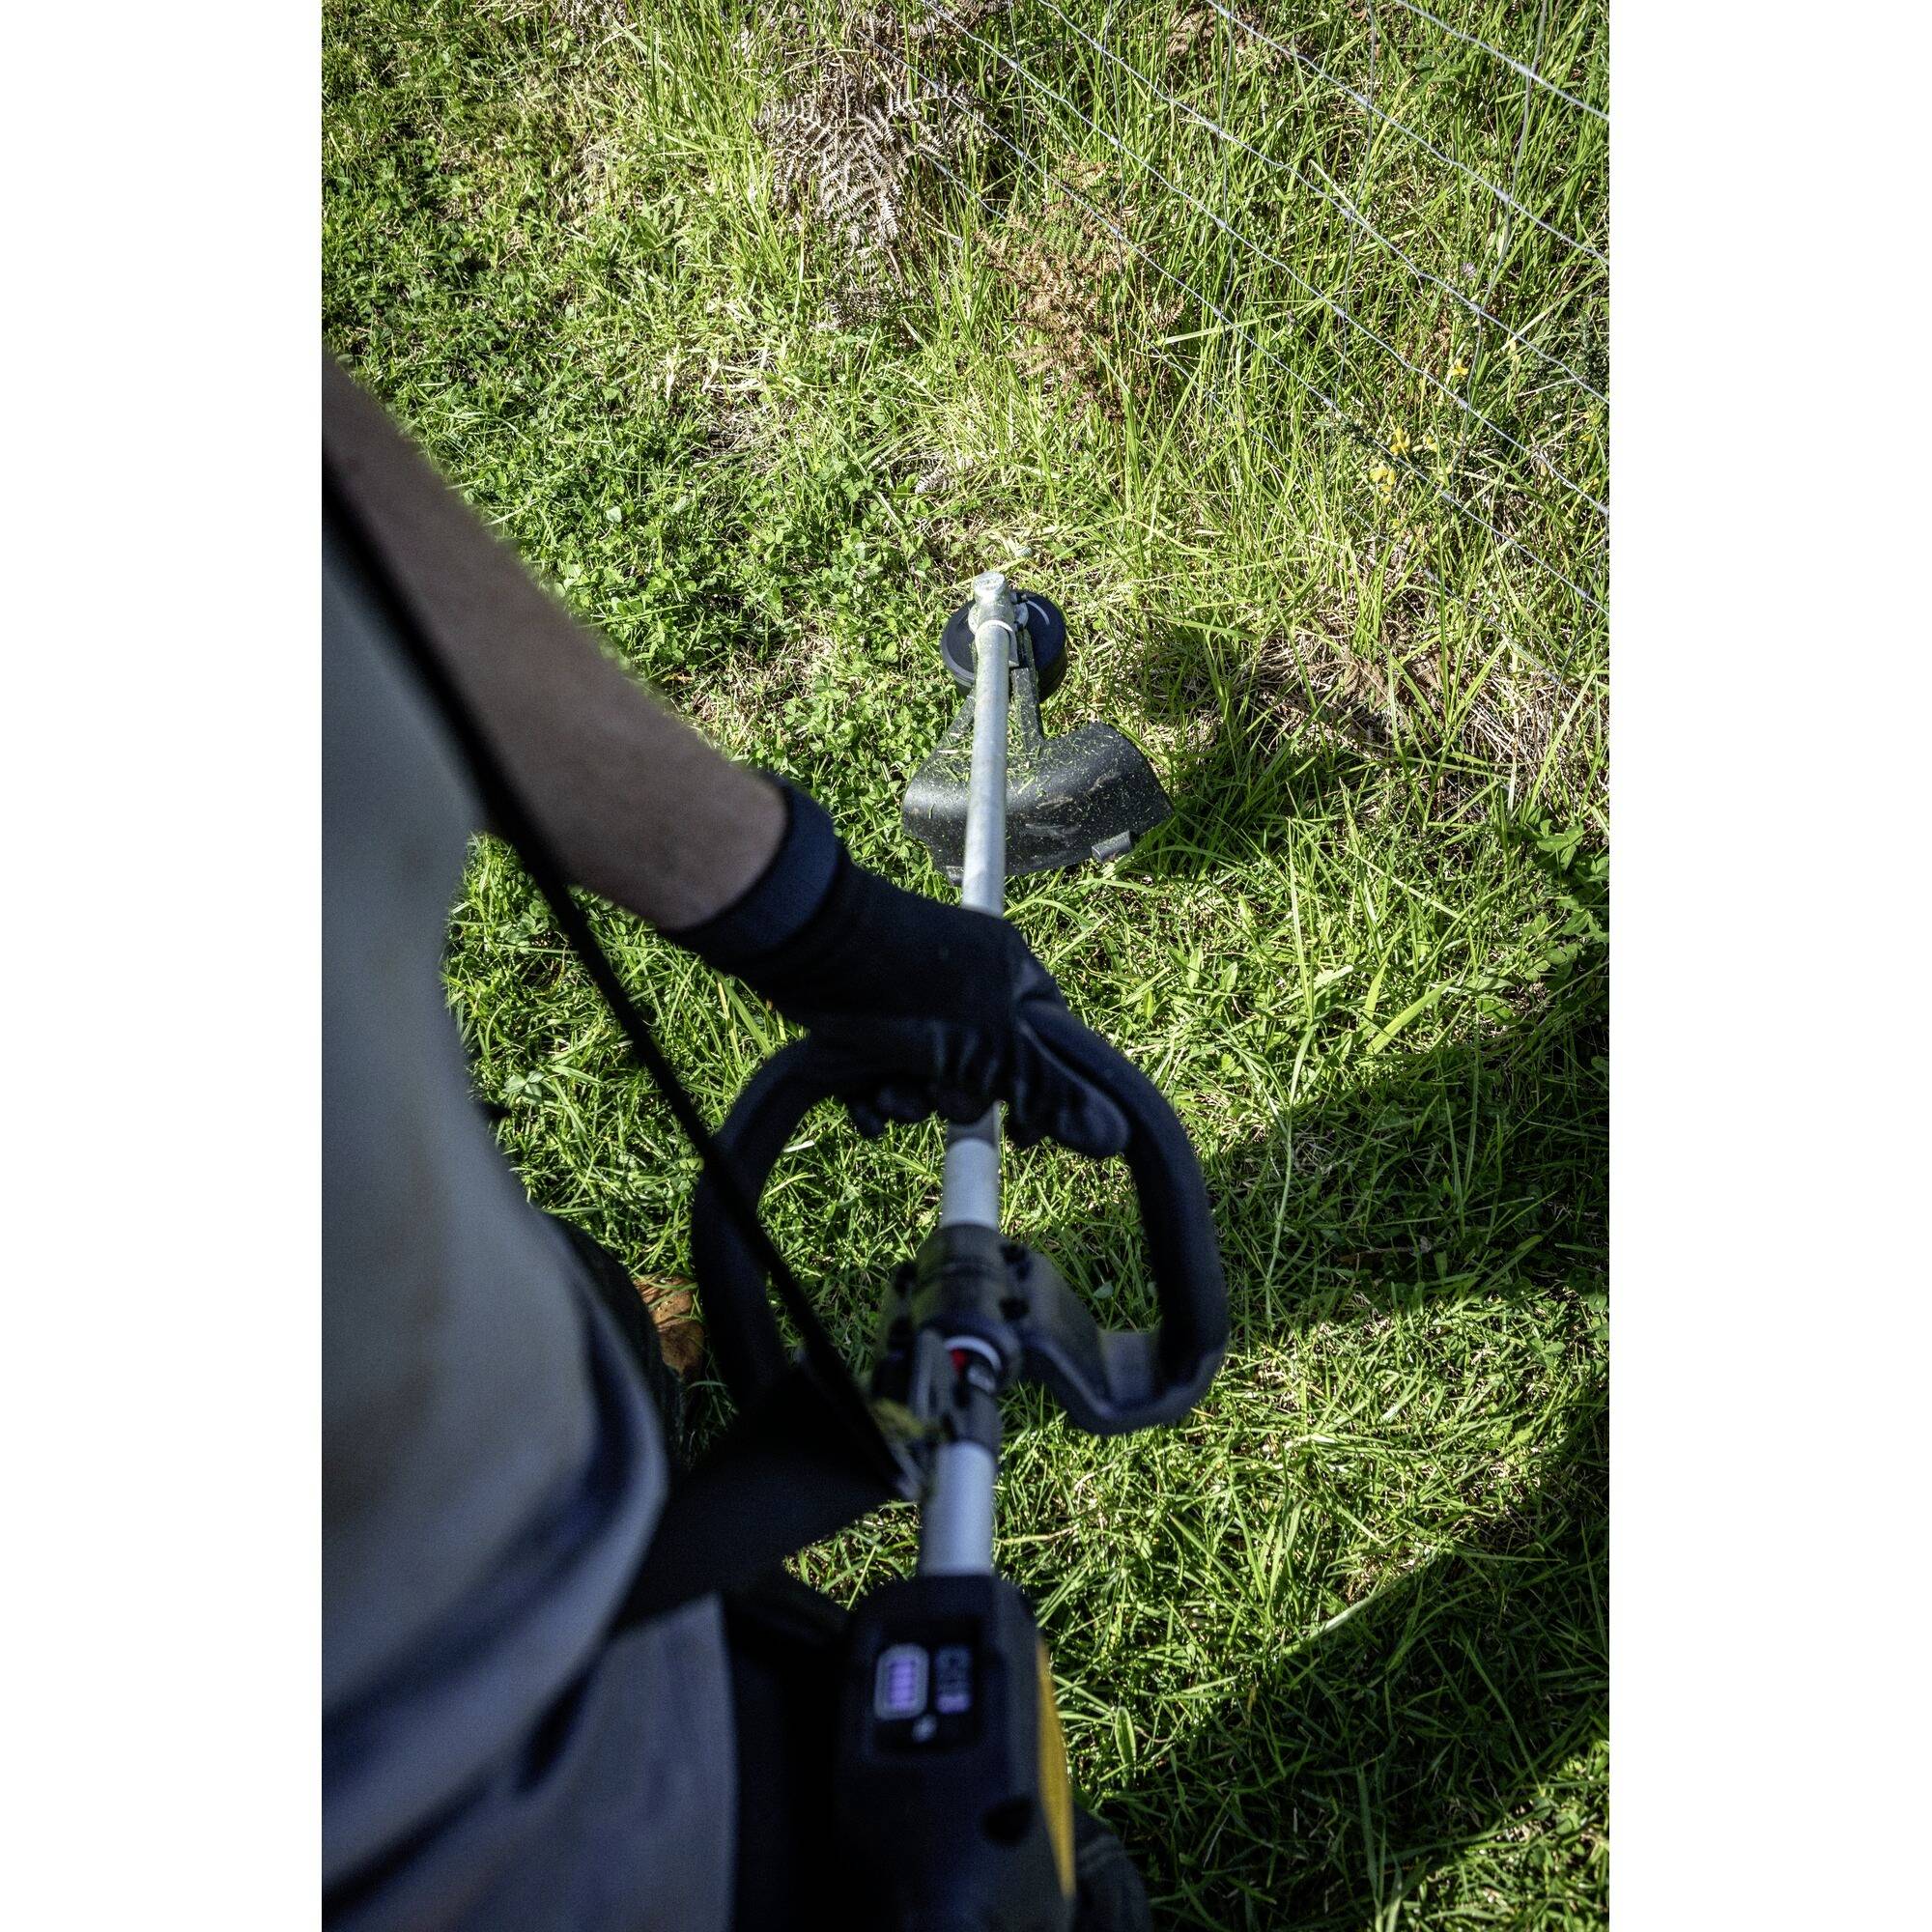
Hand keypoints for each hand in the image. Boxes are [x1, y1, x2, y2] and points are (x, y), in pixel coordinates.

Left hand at [667, 784, 1129, 1156]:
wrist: (805, 948)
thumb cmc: (909, 986)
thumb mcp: (991, 1046)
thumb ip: (1048, 1090)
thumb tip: (1112, 1137)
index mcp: (1009, 974)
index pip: (1048, 1040)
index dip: (1040, 1091)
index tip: (1025, 1133)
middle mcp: (965, 982)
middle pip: (983, 1067)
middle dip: (959, 1099)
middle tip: (941, 1101)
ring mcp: (912, 999)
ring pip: (927, 1075)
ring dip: (910, 1101)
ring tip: (890, 1096)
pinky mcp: (863, 1015)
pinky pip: (882, 1071)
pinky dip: (873, 1095)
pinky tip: (863, 1107)